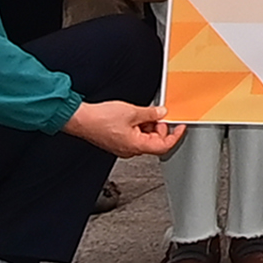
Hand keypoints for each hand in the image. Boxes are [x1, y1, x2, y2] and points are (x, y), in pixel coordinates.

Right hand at [66, 99, 181, 160]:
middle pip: (155, 141)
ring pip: (145, 137)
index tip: (181, 127)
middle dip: (159, 127)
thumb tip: (162, 114)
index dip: (175, 136)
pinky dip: (138, 126)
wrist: (80, 119)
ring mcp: (123, 147)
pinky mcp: (117, 141)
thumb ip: (151, 114)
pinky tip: (133, 116)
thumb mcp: (132, 112)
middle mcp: (129, 150)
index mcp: (136, 146)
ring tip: (140, 113)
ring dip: (148, 125)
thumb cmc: (100, 119)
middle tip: (156, 114)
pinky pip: (135, 135)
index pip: (164, 146)